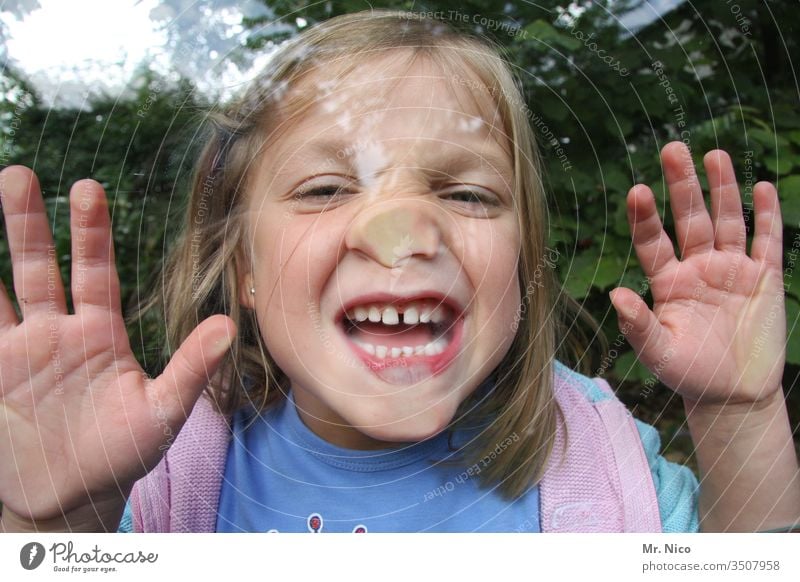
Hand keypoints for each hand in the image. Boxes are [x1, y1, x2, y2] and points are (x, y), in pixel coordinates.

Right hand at [0, 167, 234, 526]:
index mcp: (100, 333)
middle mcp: (58, 333)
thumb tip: (228, 325)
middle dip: (27, 224)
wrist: (73, 499)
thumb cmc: (124, 454)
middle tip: (18, 175)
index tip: (87, 188)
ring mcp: (20, 351)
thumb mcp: (161, 412)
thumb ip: (191, 368)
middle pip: (39, 267)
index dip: (91, 232)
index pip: (95, 271)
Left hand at [610, 142, 784, 405]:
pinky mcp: (764, 279)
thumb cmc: (689, 374)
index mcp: (668, 282)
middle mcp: (697, 268)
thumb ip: (639, 326)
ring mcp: (731, 270)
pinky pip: (766, 242)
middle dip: (682, 185)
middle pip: (689, 218)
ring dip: (722, 189)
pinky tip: (760, 188)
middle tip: (672, 149)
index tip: (637, 190)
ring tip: (713, 155)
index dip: (645, 217)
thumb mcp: (659, 354)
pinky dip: (765, 217)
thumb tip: (615, 296)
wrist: (734, 394)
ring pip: (726, 221)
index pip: (653, 242)